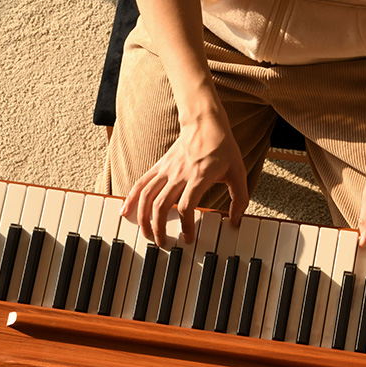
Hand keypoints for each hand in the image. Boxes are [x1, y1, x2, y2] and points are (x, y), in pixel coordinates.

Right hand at [123, 108, 248, 244]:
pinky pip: (141, 183)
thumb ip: (240, 198)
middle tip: (163, 243)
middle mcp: (179, 174)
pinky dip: (131, 198)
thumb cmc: (222, 147)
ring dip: (144, 218)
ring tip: (147, 235)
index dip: (186, 225)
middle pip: (161, 205)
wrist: (205, 122)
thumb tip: (235, 221)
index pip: (187, 206)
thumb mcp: (238, 172)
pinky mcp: (159, 166)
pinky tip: (126, 212)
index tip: (187, 238)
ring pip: (147, 196)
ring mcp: (166, 170)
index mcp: (198, 177)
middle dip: (160, 228)